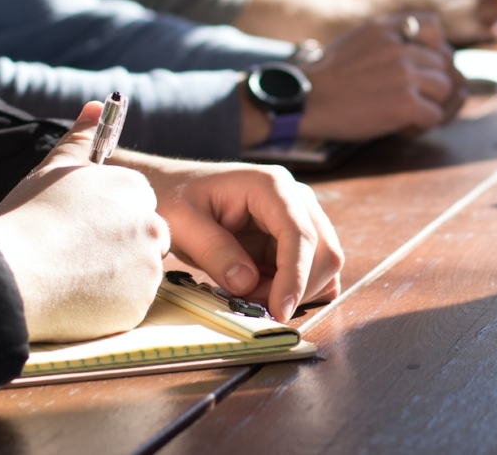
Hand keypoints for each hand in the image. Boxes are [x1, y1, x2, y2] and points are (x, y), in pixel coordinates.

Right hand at [0, 102, 168, 342]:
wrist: (11, 273)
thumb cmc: (28, 217)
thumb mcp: (54, 169)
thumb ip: (81, 138)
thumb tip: (97, 105)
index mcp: (134, 190)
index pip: (137, 204)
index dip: (108, 218)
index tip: (81, 228)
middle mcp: (151, 226)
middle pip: (145, 238)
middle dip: (118, 247)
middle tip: (75, 255)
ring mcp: (148, 268)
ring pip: (138, 273)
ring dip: (114, 276)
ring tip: (70, 276)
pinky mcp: (139, 306)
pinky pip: (129, 305)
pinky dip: (108, 305)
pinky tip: (75, 298)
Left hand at [119, 158, 344, 322]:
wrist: (172, 190)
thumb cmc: (175, 198)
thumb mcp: (182, 223)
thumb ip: (214, 251)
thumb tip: (247, 283)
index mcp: (270, 186)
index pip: (300, 234)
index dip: (295, 276)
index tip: (279, 311)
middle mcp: (295, 198)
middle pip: (324, 251)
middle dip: (296, 288)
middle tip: (252, 305)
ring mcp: (299, 217)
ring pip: (323, 265)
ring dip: (294, 291)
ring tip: (250, 294)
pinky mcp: (294, 239)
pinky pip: (312, 271)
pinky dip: (295, 290)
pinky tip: (262, 291)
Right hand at [299, 13, 466, 139]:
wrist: (305, 100)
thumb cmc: (329, 77)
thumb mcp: (359, 40)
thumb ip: (390, 39)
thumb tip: (426, 54)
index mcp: (387, 27)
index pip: (434, 27)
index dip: (433, 48)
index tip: (418, 65)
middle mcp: (400, 47)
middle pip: (443, 64)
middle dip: (432, 85)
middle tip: (410, 99)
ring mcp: (404, 75)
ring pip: (445, 90)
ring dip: (430, 105)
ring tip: (405, 114)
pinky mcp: (405, 103)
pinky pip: (435, 116)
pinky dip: (421, 125)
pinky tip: (400, 126)